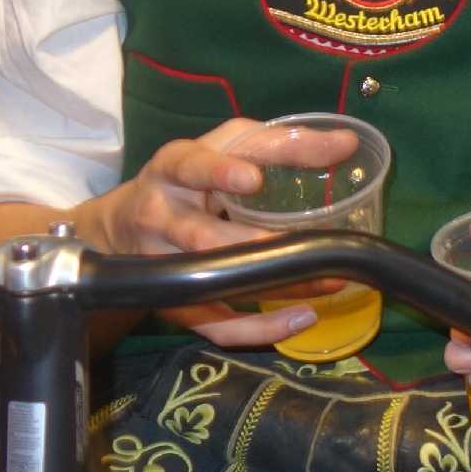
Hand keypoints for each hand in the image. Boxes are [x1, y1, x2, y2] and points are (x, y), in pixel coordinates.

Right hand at [80, 117, 358, 348]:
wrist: (122, 224)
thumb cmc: (192, 174)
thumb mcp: (227, 146)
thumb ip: (283, 144)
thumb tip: (348, 143)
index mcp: (173, 168)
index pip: (190, 167)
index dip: (217, 172)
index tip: (253, 178)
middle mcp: (161, 216)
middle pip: (202, 236)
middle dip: (255, 244)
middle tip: (310, 246)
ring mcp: (164, 265)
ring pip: (214, 280)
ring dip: (271, 283)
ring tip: (326, 281)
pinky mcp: (175, 302)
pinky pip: (214, 324)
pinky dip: (258, 328)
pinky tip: (300, 318)